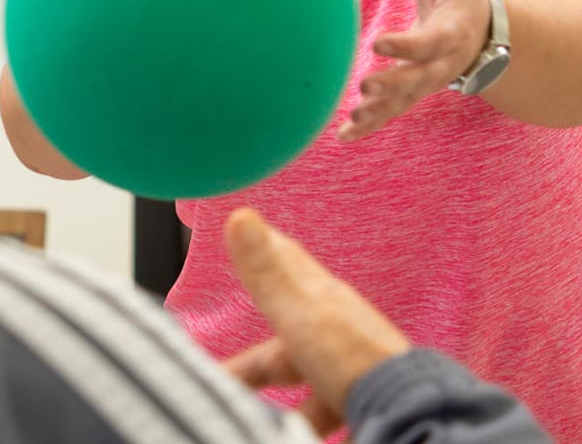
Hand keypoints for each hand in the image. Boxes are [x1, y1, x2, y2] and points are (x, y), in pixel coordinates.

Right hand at [223, 209, 409, 438]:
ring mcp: (349, 369)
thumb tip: (239, 215)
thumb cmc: (354, 361)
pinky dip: (299, 425)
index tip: (244, 228)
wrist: (416, 415)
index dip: (265, 248)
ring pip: (301, 380)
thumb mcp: (301, 316)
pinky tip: (290, 436)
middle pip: (283, 341)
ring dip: (275, 403)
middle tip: (219, 378)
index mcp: (320, 300)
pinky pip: (319, 412)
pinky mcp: (360, 404)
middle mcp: (335, 330)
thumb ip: (267, 275)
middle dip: (251, 364)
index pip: (287, 262)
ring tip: (250, 424)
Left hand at [338, 0, 491, 141]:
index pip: (428, 43)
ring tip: (351, 119)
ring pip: (403, 102)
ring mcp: (427, 82)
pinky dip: (369, 127)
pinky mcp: (410, 92)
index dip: (405, 44)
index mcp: (451, 33)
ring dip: (378, 112)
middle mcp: (441, 64)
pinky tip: (342, 136)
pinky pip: (391, 113)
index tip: (377, 41)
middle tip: (364, 86)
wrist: (480, 29)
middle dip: (392, 85)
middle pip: (417, 80)